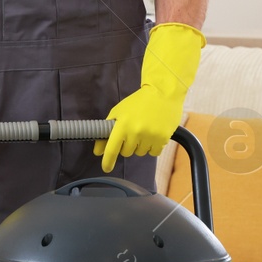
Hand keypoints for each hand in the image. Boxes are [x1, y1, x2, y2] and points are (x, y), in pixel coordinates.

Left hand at [98, 22, 205, 171]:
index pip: (112, 149)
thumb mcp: (118, 112)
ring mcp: (150, 136)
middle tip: (132, 132)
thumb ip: (106, 131)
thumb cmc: (138, 102)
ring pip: (140, 153)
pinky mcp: (163, 138)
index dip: (107, 161)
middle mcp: (136, 132)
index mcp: (122, 125)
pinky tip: (154, 133)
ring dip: (141, 145)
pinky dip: (153, 146)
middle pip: (127, 152)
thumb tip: (98, 151)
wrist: (163, 92)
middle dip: (127, 145)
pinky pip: (154, 152)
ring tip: (145, 130)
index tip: (106, 168)